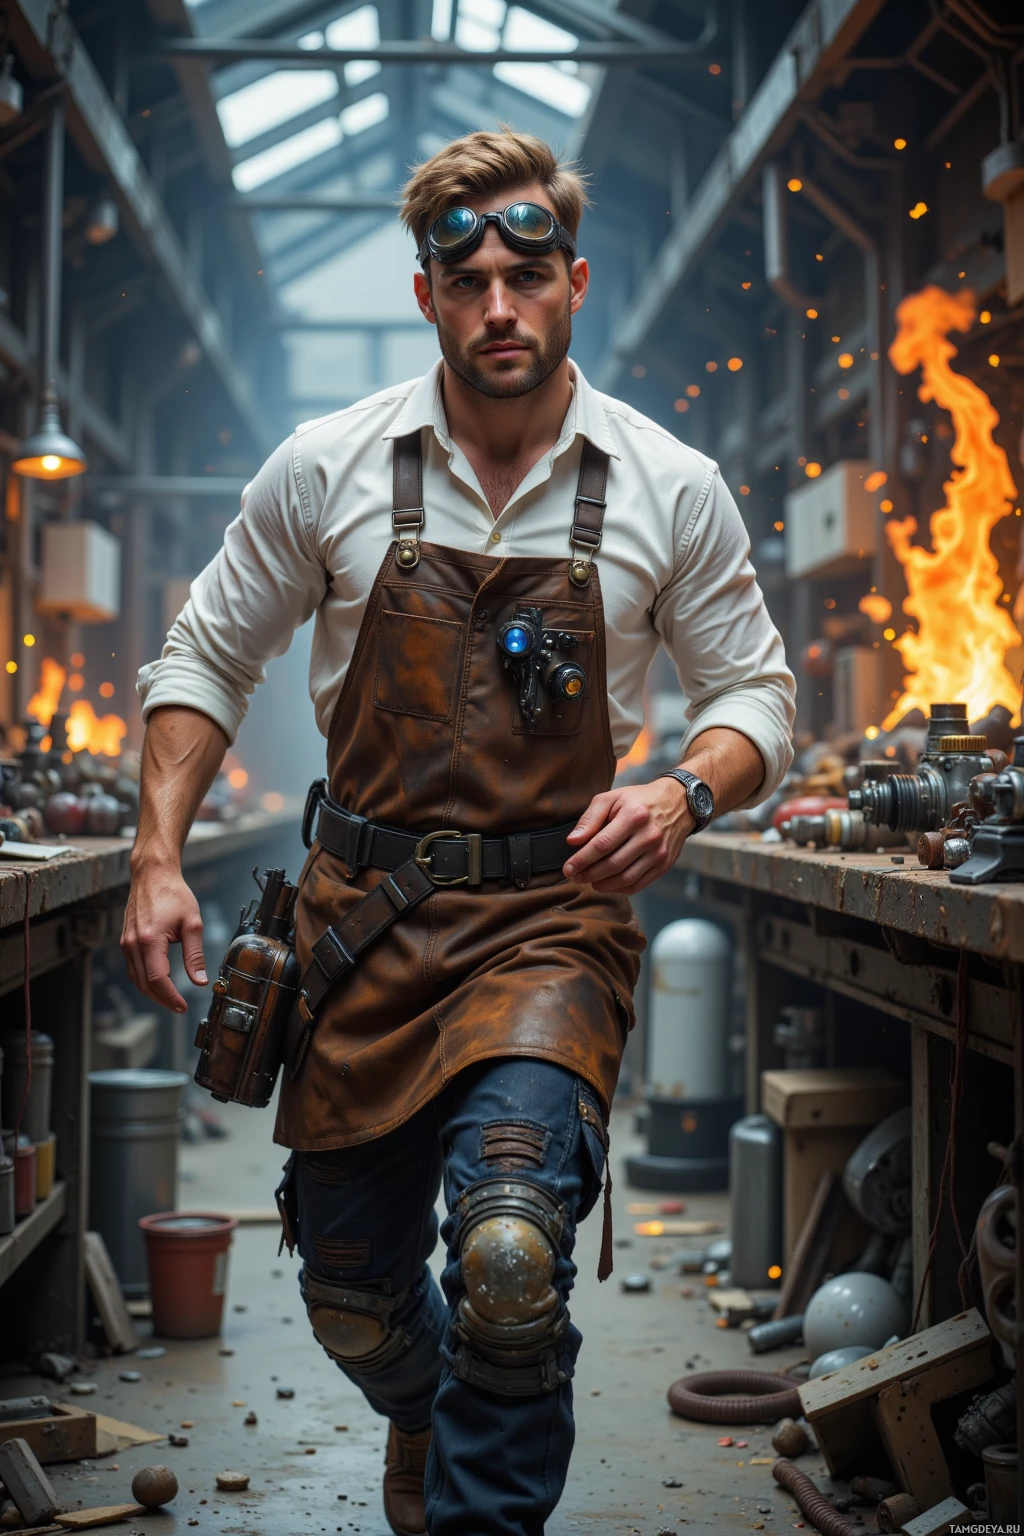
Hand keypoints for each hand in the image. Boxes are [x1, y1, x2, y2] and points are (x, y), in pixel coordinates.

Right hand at [122, 860, 207, 1012]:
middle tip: (179, 1007)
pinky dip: (144, 979)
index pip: (158, 980)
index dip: (170, 997)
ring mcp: (126, 943)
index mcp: (150, 940)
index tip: (183, 1007)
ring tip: (171, 999)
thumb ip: (195, 955)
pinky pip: (132, 968)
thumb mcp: (192, 924)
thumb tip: (200, 981)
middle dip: (162, 1000)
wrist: (152, 874)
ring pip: (135, 979)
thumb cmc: (173, 894)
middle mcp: (133, 944)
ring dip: (152, 992)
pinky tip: (159, 981)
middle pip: (144, 985)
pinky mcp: (125, 941)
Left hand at [562, 779, 692, 892]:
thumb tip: (573, 841)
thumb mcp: (612, 798)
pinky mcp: (664, 865)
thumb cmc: (638, 800)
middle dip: (589, 874)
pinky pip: (638, 885)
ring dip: (603, 884)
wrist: (677, 804)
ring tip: (589, 881)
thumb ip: (590, 818)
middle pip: (613, 864)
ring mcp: (659, 853)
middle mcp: (649, 836)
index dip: (582, 859)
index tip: (568, 868)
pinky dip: (619, 889)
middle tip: (575, 877)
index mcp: (634, 816)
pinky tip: (607, 884)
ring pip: (625, 878)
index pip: (602, 844)